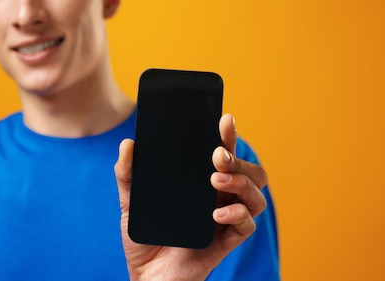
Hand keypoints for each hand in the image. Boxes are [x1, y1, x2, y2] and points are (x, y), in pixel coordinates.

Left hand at [114, 114, 267, 280]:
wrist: (145, 275)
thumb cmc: (144, 237)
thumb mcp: (130, 202)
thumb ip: (127, 174)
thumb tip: (128, 145)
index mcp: (202, 183)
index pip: (223, 154)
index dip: (228, 136)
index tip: (225, 120)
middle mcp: (219, 198)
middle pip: (250, 171)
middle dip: (238, 158)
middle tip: (217, 155)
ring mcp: (225, 220)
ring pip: (256, 195)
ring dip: (242, 183)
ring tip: (216, 180)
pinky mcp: (226, 243)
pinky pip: (247, 226)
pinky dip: (237, 214)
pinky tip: (217, 213)